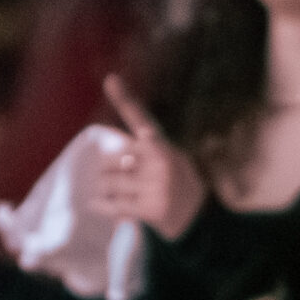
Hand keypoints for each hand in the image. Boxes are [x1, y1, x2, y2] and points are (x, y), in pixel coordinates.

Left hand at [89, 75, 204, 237]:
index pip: (139, 117)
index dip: (124, 98)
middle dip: (107, 173)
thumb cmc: (175, 186)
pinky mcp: (152, 207)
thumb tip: (111, 158)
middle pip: (110, 160)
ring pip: (108, 183)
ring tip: (123, 197)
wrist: (199, 220)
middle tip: (122, 184)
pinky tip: (101, 207)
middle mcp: (160, 159)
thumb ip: (140, 153)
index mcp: (161, 144)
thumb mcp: (167, 160)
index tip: (111, 79)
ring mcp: (157, 183)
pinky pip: (113, 205)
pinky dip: (103, 207)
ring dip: (107, 192)